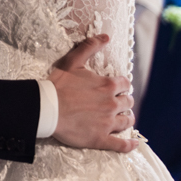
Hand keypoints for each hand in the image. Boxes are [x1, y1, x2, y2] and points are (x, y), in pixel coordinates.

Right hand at [48, 35, 137, 152]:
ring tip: (123, 119)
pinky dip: (129, 145)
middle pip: (128, 103)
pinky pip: (121, 145)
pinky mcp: (101, 139)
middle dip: (125, 102)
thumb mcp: (73, 61)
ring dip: (127, 119)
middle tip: (118, 103)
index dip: (122, 86)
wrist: (47, 108)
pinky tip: (133, 144)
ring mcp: (108, 123)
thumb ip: (90, 47)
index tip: (117, 88)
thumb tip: (106, 36)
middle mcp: (112, 104)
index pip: (125, 85)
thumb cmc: (58, 85)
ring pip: (127, 122)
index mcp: (107, 86)